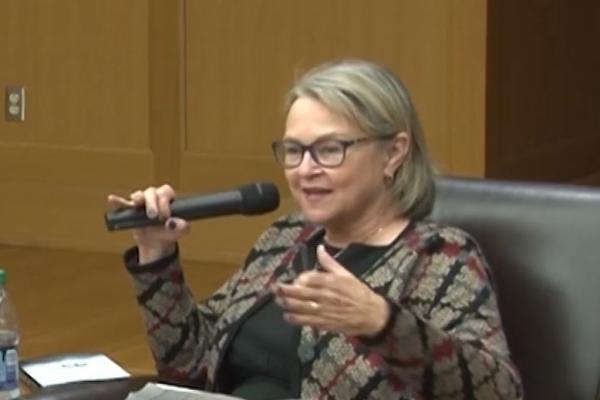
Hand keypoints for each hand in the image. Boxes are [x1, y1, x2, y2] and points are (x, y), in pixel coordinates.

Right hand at [107, 184, 188, 262]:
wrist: (157, 243)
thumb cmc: (170, 232)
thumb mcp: (180, 231)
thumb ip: (181, 226)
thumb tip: (172, 223)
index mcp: (167, 198)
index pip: (166, 192)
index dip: (165, 202)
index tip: (165, 216)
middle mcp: (154, 197)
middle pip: (152, 191)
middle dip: (152, 201)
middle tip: (153, 215)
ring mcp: (142, 203)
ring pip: (139, 195)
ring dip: (138, 198)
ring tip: (137, 204)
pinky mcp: (131, 211)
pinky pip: (123, 204)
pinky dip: (118, 201)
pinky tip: (112, 199)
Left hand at [272, 245, 389, 336]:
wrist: (371, 314)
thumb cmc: (358, 293)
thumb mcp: (346, 274)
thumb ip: (330, 262)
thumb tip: (319, 248)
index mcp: (332, 282)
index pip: (310, 278)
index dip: (299, 278)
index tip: (294, 279)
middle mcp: (326, 296)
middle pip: (301, 292)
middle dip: (285, 290)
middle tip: (274, 287)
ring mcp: (324, 310)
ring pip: (301, 307)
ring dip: (287, 303)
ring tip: (277, 299)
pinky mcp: (324, 323)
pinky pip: (306, 321)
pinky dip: (295, 319)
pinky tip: (287, 316)